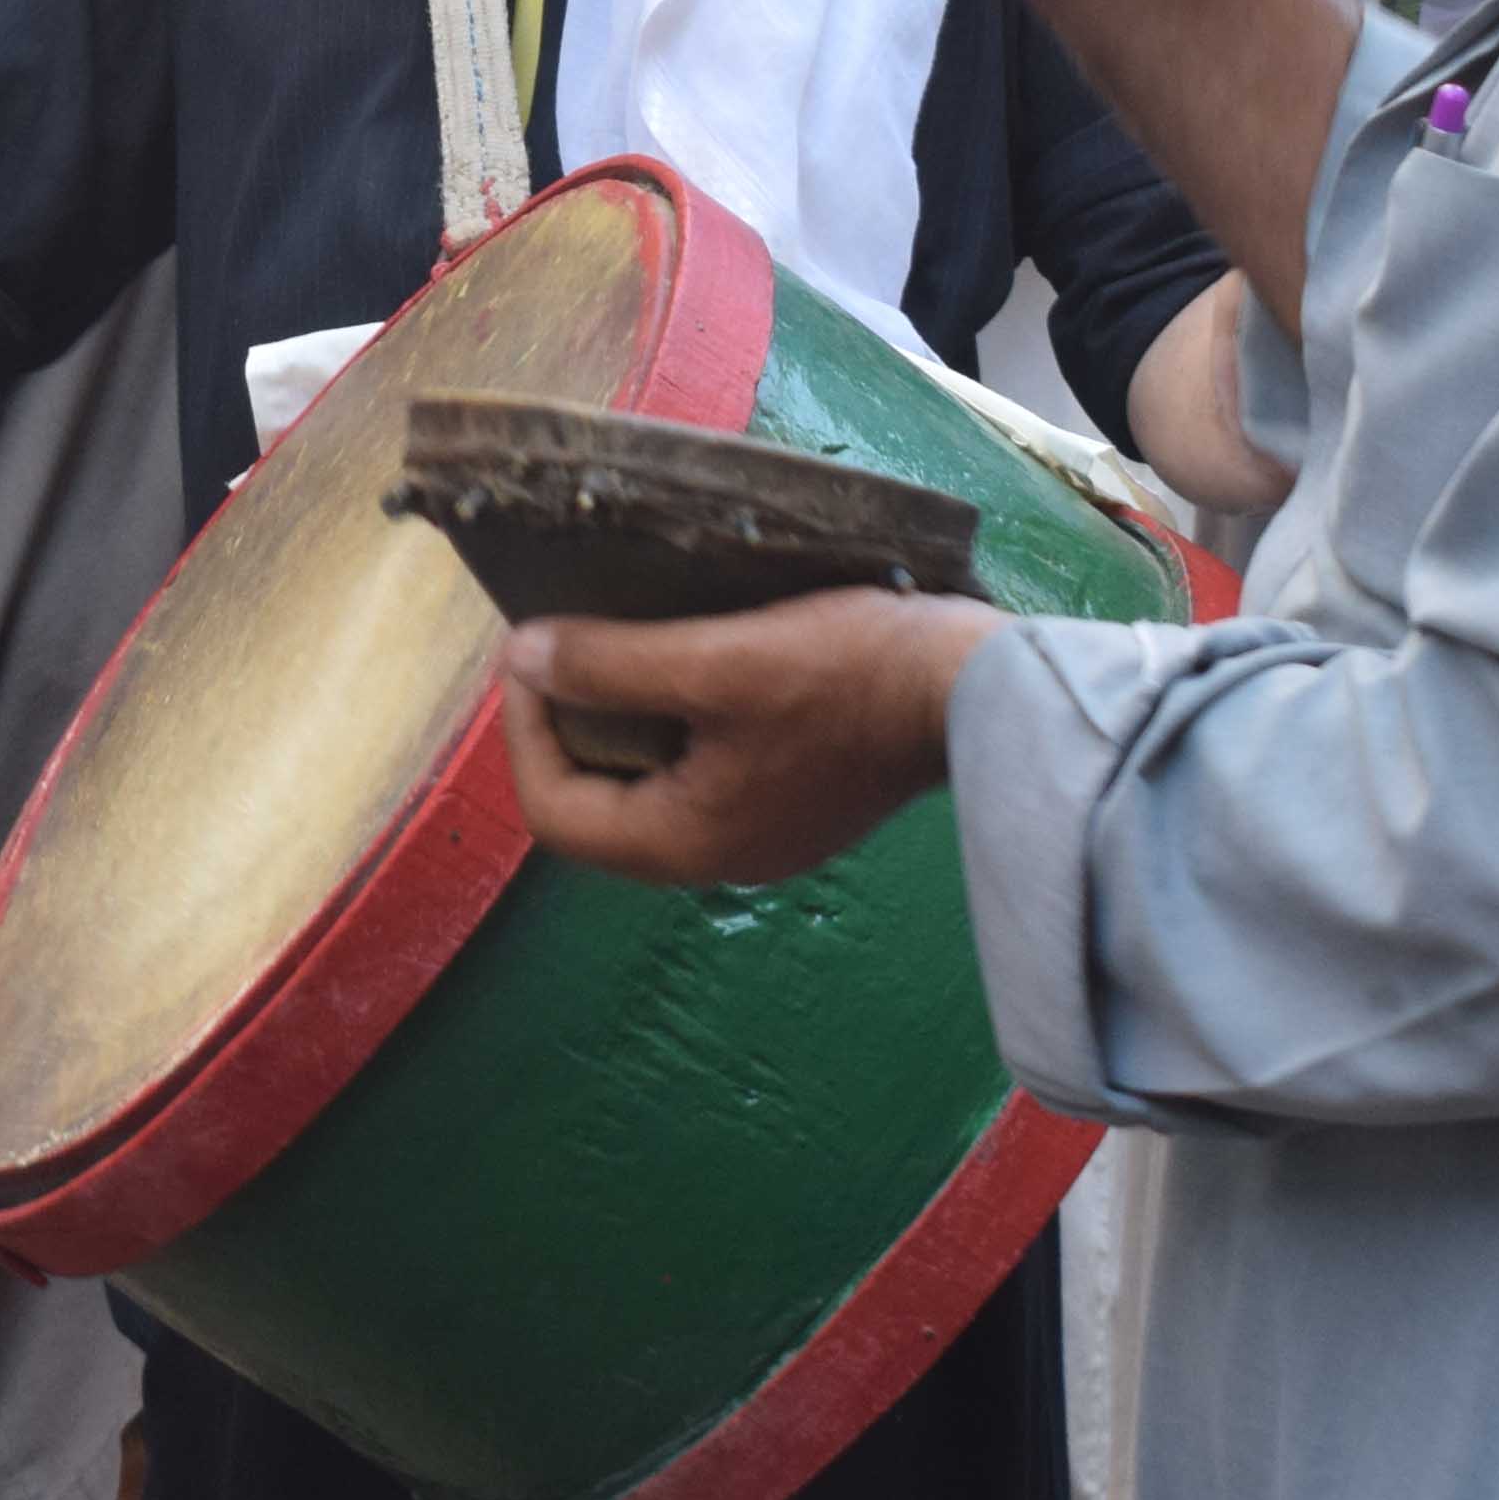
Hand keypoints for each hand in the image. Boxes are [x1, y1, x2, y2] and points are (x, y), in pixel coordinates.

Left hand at [491, 590, 1007, 888]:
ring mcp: (760, 833)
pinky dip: (671, 722)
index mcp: (687, 843)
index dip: (523, 730)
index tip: (531, 652)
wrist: (976, 689)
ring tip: (618, 643)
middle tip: (565, 644)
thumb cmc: (849, 676)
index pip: (555, 811)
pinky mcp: (794, 800)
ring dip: (620, 718)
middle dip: (567, 723)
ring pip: (647, 785)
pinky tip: (685, 662)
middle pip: (596, 804)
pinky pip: (699, 771)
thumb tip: (522, 656)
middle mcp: (717, 856)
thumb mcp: (718, 660)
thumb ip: (613, 663)